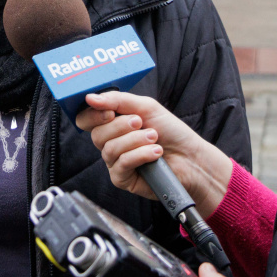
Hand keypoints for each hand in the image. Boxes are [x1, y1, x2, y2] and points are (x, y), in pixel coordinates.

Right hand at [76, 91, 231, 217]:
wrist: (190, 157)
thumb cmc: (170, 131)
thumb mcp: (145, 107)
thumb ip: (117, 101)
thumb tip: (90, 97)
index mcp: (111, 124)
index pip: (86, 119)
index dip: (92, 115)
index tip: (109, 111)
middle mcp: (110, 143)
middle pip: (96, 134)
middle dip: (120, 126)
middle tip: (140, 122)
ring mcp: (114, 162)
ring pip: (110, 149)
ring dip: (135, 140)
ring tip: (154, 138)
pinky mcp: (122, 179)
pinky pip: (121, 164)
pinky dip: (140, 155)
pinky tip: (156, 153)